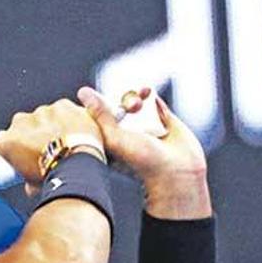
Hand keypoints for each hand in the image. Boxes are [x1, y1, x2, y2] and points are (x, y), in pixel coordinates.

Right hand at [0, 99, 104, 193]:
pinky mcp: (63, 105)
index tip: (18, 155)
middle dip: (31, 135)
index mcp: (8, 142)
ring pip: (44, 116)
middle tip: (45, 150)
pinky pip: (64, 108)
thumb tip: (32, 186)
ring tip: (66, 142)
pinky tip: (77, 127)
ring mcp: (42, 112)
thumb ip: (29, 182)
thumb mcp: (34, 187)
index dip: (9, 148)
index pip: (0, 140)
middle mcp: (21, 122)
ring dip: (51, 125)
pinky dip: (69, 116)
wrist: (78, 165)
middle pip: (22, 125)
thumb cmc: (53, 175)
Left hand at [77, 86, 211, 219]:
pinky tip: (149, 92)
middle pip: (117, 107)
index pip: (99, 118)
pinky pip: (154, 103)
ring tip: (142, 97)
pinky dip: (150, 95)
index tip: (105, 100)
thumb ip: (99, 115)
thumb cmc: (142, 161)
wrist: (178, 170)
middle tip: (131, 104)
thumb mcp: (115, 138)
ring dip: (136, 95)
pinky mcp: (164, 122)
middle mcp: (126, 136)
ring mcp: (146, 128)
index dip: (100, 105)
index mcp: (110, 143)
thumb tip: (83, 92)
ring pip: (135, 103)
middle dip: (122, 99)